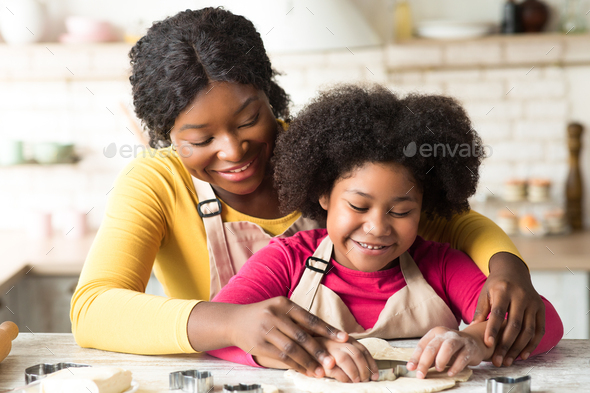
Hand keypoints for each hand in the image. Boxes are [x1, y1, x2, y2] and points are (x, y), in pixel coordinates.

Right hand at [227, 297, 348, 376]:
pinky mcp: (259, 344)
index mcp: (283, 303)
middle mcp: (274, 315)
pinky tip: (304, 370)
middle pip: (302, 335)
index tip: (344, 338)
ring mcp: (265, 329)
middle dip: (319, 350)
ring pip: (292, 349)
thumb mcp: (279, 310)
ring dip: (308, 362)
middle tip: (333, 362)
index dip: (327, 329)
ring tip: (320, 371)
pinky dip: (295, 365)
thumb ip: (298, 320)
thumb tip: (325, 333)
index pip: (310, 318)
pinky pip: (281, 357)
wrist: (234, 321)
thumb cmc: (263, 315)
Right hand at [315, 337, 378, 382]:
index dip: (371, 364)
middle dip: (364, 369)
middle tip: (366, 379)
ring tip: (357, 381)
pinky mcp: (319, 359)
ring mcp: (328, 349)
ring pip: (346, 360)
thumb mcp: (339, 347)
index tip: (375, 375)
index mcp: (344, 338)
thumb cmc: (323, 351)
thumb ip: (351, 352)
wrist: (301, 349)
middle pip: (357, 354)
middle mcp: (337, 341)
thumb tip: (369, 369)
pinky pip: (334, 369)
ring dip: (355, 372)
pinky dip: (343, 377)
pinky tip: (346, 381)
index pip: (363, 349)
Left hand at [406, 326, 486, 378]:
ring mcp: (459, 340)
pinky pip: (462, 357)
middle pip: (433, 346)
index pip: (423, 345)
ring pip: (447, 347)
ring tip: (438, 369)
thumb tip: (415, 368)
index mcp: (435, 333)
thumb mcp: (439, 350)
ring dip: (440, 359)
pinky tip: (450, 373)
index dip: (416, 357)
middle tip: (421, 373)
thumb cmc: (453, 347)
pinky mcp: (470, 348)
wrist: (475, 342)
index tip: (411, 367)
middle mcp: (446, 334)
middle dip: (425, 361)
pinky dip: (455, 366)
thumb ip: (428, 358)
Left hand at [472, 252, 545, 366]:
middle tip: (497, 360)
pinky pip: (539, 330)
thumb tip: (473, 327)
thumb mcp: (485, 292)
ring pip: (528, 330)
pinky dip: (532, 344)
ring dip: (518, 348)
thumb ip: (481, 310)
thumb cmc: (496, 285)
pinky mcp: (541, 308)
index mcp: (503, 290)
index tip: (488, 344)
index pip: (498, 312)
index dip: (493, 329)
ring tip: (507, 361)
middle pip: (514, 325)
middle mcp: (521, 296)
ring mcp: (533, 302)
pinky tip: (522, 355)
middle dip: (505, 345)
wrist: (513, 271)